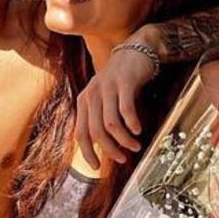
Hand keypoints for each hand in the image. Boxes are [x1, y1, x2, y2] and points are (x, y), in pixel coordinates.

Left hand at [76, 48, 153, 169]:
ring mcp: (107, 86)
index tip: (98, 168)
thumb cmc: (122, 80)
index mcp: (84, 101)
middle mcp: (92, 94)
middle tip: (123, 159)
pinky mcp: (124, 81)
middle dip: (110, 150)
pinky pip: (125, 109)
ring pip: (111, 124)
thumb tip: (105, 149)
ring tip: (135, 146)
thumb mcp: (105, 98)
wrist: (136, 50)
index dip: (88, 153)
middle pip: (96, 132)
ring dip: (124, 140)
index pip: (80, 133)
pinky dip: (132, 124)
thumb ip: (101, 118)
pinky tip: (138, 130)